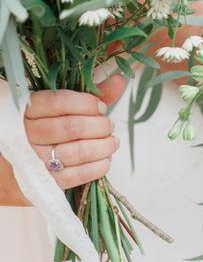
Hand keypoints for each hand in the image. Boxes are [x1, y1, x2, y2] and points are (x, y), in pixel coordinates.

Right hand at [23, 75, 125, 190]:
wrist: (21, 168)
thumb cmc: (50, 130)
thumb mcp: (65, 108)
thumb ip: (92, 94)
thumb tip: (121, 80)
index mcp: (29, 110)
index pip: (59, 101)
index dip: (87, 104)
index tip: (101, 108)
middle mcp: (29, 134)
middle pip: (73, 127)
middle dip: (100, 126)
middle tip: (109, 126)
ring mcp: (38, 160)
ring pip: (80, 151)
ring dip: (105, 146)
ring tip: (112, 142)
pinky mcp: (49, 182)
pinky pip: (81, 174)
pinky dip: (101, 165)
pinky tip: (105, 159)